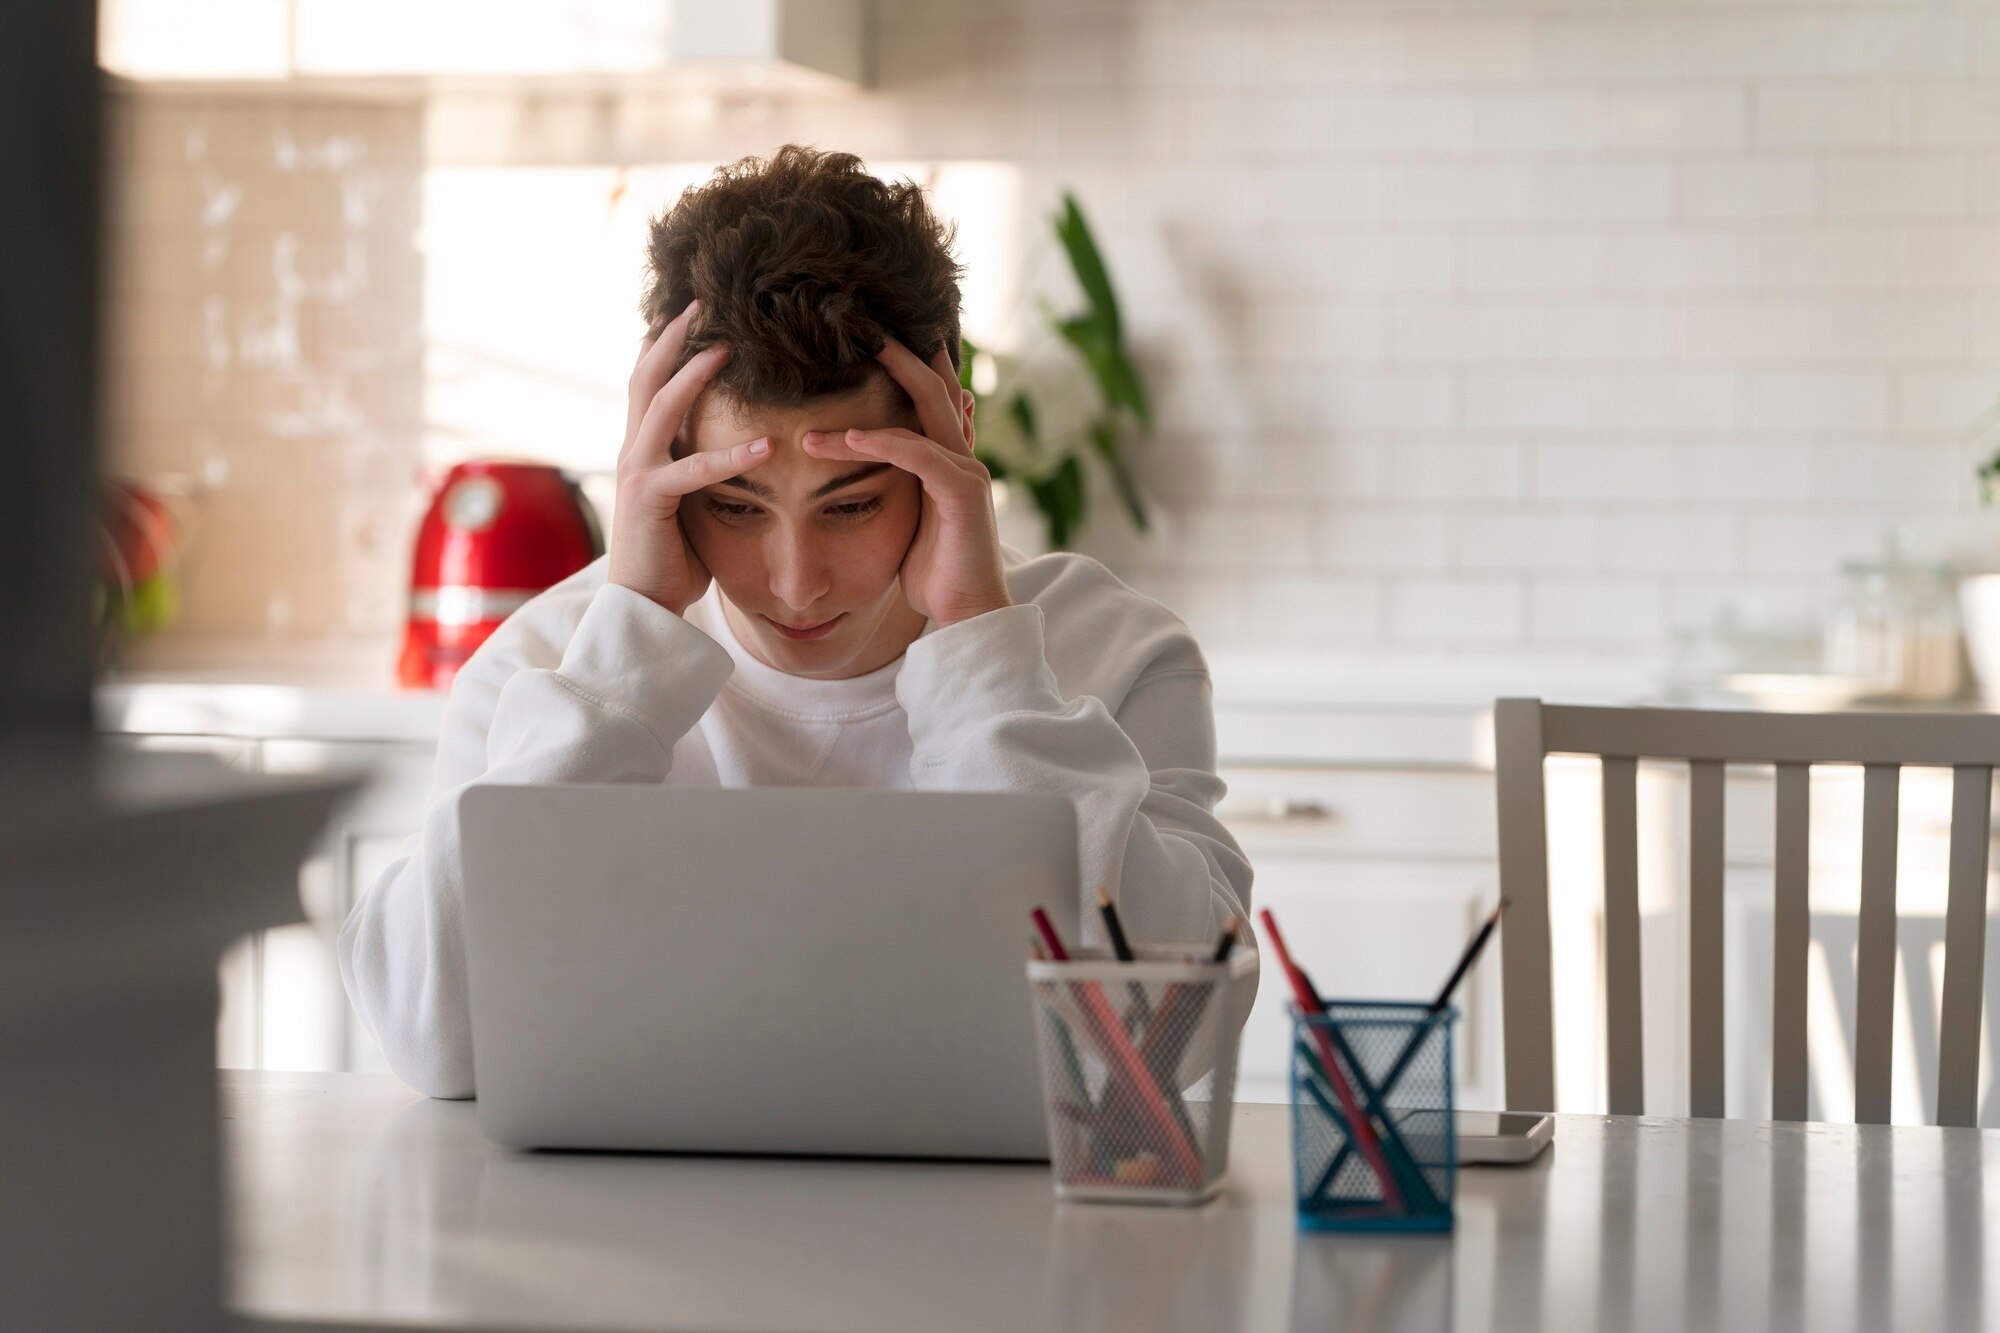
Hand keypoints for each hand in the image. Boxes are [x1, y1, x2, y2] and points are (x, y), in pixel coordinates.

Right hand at [609, 302, 773, 615]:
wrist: (642, 606)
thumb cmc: (672, 558)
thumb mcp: (690, 502)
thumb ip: (700, 469)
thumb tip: (736, 446)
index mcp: (643, 448)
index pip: (650, 383)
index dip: (668, 345)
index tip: (694, 313)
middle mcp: (633, 451)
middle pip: (647, 377)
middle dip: (673, 337)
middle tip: (703, 301)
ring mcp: (637, 472)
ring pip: (661, 406)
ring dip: (694, 373)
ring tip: (729, 346)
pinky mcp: (651, 500)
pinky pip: (693, 470)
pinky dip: (732, 455)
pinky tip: (768, 444)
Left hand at [801, 338, 1011, 626]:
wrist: (968, 616)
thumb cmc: (935, 576)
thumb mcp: (908, 523)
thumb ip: (895, 490)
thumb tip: (863, 471)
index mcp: (950, 461)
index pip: (932, 400)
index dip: (908, 366)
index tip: (868, 340)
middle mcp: (963, 457)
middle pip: (935, 388)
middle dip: (900, 353)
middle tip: (860, 324)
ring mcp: (967, 472)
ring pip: (924, 412)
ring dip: (880, 385)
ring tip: (838, 363)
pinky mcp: (962, 492)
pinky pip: (917, 454)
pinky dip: (881, 442)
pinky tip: (846, 436)